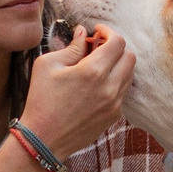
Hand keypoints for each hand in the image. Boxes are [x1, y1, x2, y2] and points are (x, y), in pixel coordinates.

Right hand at [21, 26, 134, 159]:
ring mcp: (115, 103)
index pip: (117, 42)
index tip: (97, 32)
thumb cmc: (41, 101)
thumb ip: (71, 47)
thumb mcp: (48, 65)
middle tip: (99, 47)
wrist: (44, 139)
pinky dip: (115, 82)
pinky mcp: (114, 116)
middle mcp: (110, 87)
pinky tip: (96, 84)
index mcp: (93, 71)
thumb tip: (82, 33)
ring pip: (129, 74)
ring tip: (97, 64)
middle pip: (130, 56)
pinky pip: (123, 92)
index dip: (108, 32)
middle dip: (116, 47)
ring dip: (118, 64)